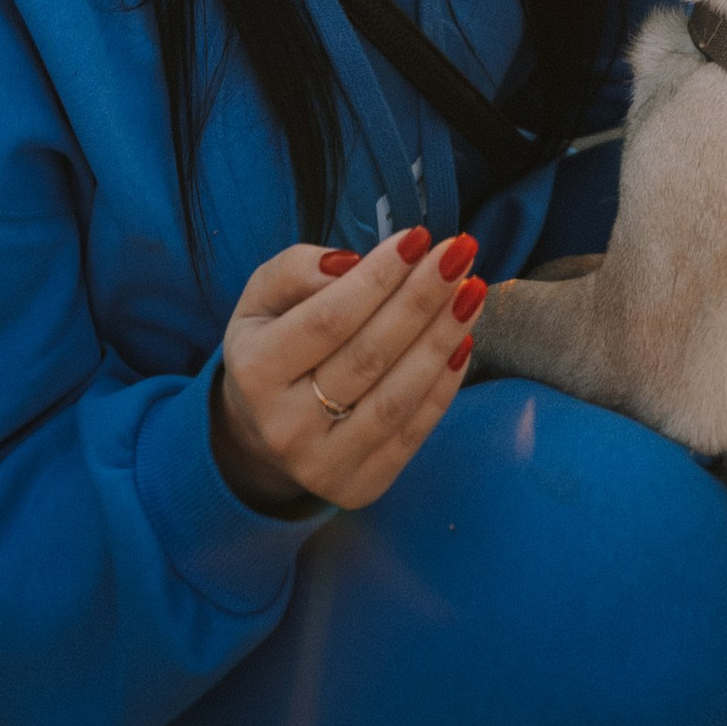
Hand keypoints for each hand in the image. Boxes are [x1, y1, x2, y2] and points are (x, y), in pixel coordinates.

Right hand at [211, 225, 483, 514]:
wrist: (259, 432)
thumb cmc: (271, 345)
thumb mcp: (261, 298)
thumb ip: (296, 271)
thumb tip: (351, 265)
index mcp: (254, 373)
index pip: (328, 319)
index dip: (378, 277)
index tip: (418, 237)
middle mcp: (284, 428)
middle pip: (368, 357)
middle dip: (420, 300)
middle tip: (460, 252)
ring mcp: (323, 467)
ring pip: (396, 399)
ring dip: (442, 340)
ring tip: (472, 292)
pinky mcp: (359, 488)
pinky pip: (412, 434)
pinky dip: (443, 386)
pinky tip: (463, 340)